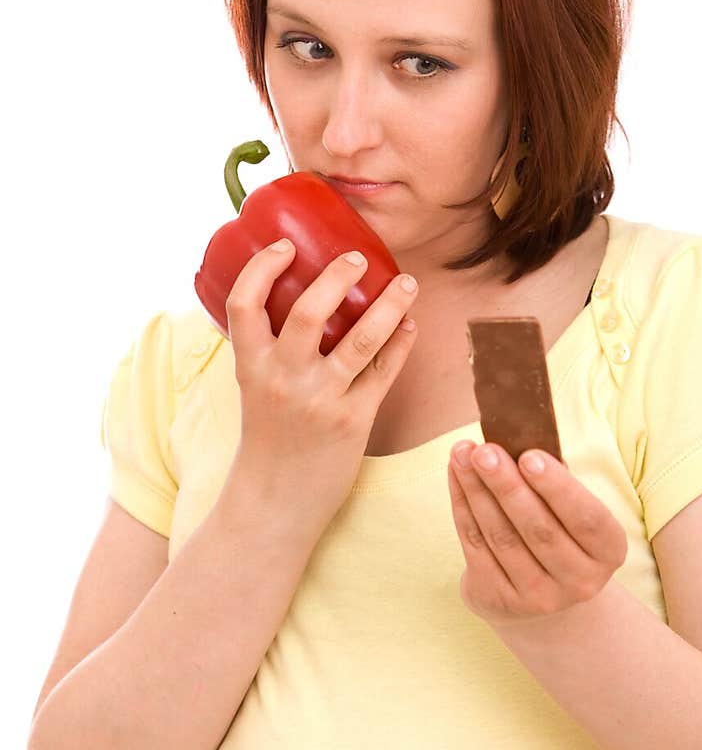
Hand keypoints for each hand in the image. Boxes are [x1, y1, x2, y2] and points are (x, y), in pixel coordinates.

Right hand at [225, 240, 418, 533]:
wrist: (275, 503)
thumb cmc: (268, 440)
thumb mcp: (253, 388)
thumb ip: (269, 349)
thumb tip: (296, 300)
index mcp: (250, 366)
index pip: (244, 303)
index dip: (263, 267)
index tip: (286, 246)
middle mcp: (283, 379)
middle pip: (309, 311)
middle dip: (337, 276)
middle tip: (359, 258)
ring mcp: (320, 400)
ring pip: (361, 339)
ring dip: (389, 305)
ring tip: (407, 283)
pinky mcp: (353, 421)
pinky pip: (384, 373)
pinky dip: (401, 344)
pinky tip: (409, 326)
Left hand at [447, 441, 627, 629]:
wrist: (540, 595)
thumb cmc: (558, 531)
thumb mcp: (570, 510)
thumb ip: (554, 480)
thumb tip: (519, 440)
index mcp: (608, 552)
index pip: (587, 519)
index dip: (558, 488)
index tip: (529, 456)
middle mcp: (580, 582)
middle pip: (539, 529)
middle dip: (507, 485)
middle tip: (484, 451)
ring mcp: (538, 598)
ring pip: (502, 537)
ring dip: (477, 491)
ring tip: (463, 454)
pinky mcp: (499, 600)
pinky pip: (476, 547)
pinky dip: (463, 506)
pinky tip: (457, 475)